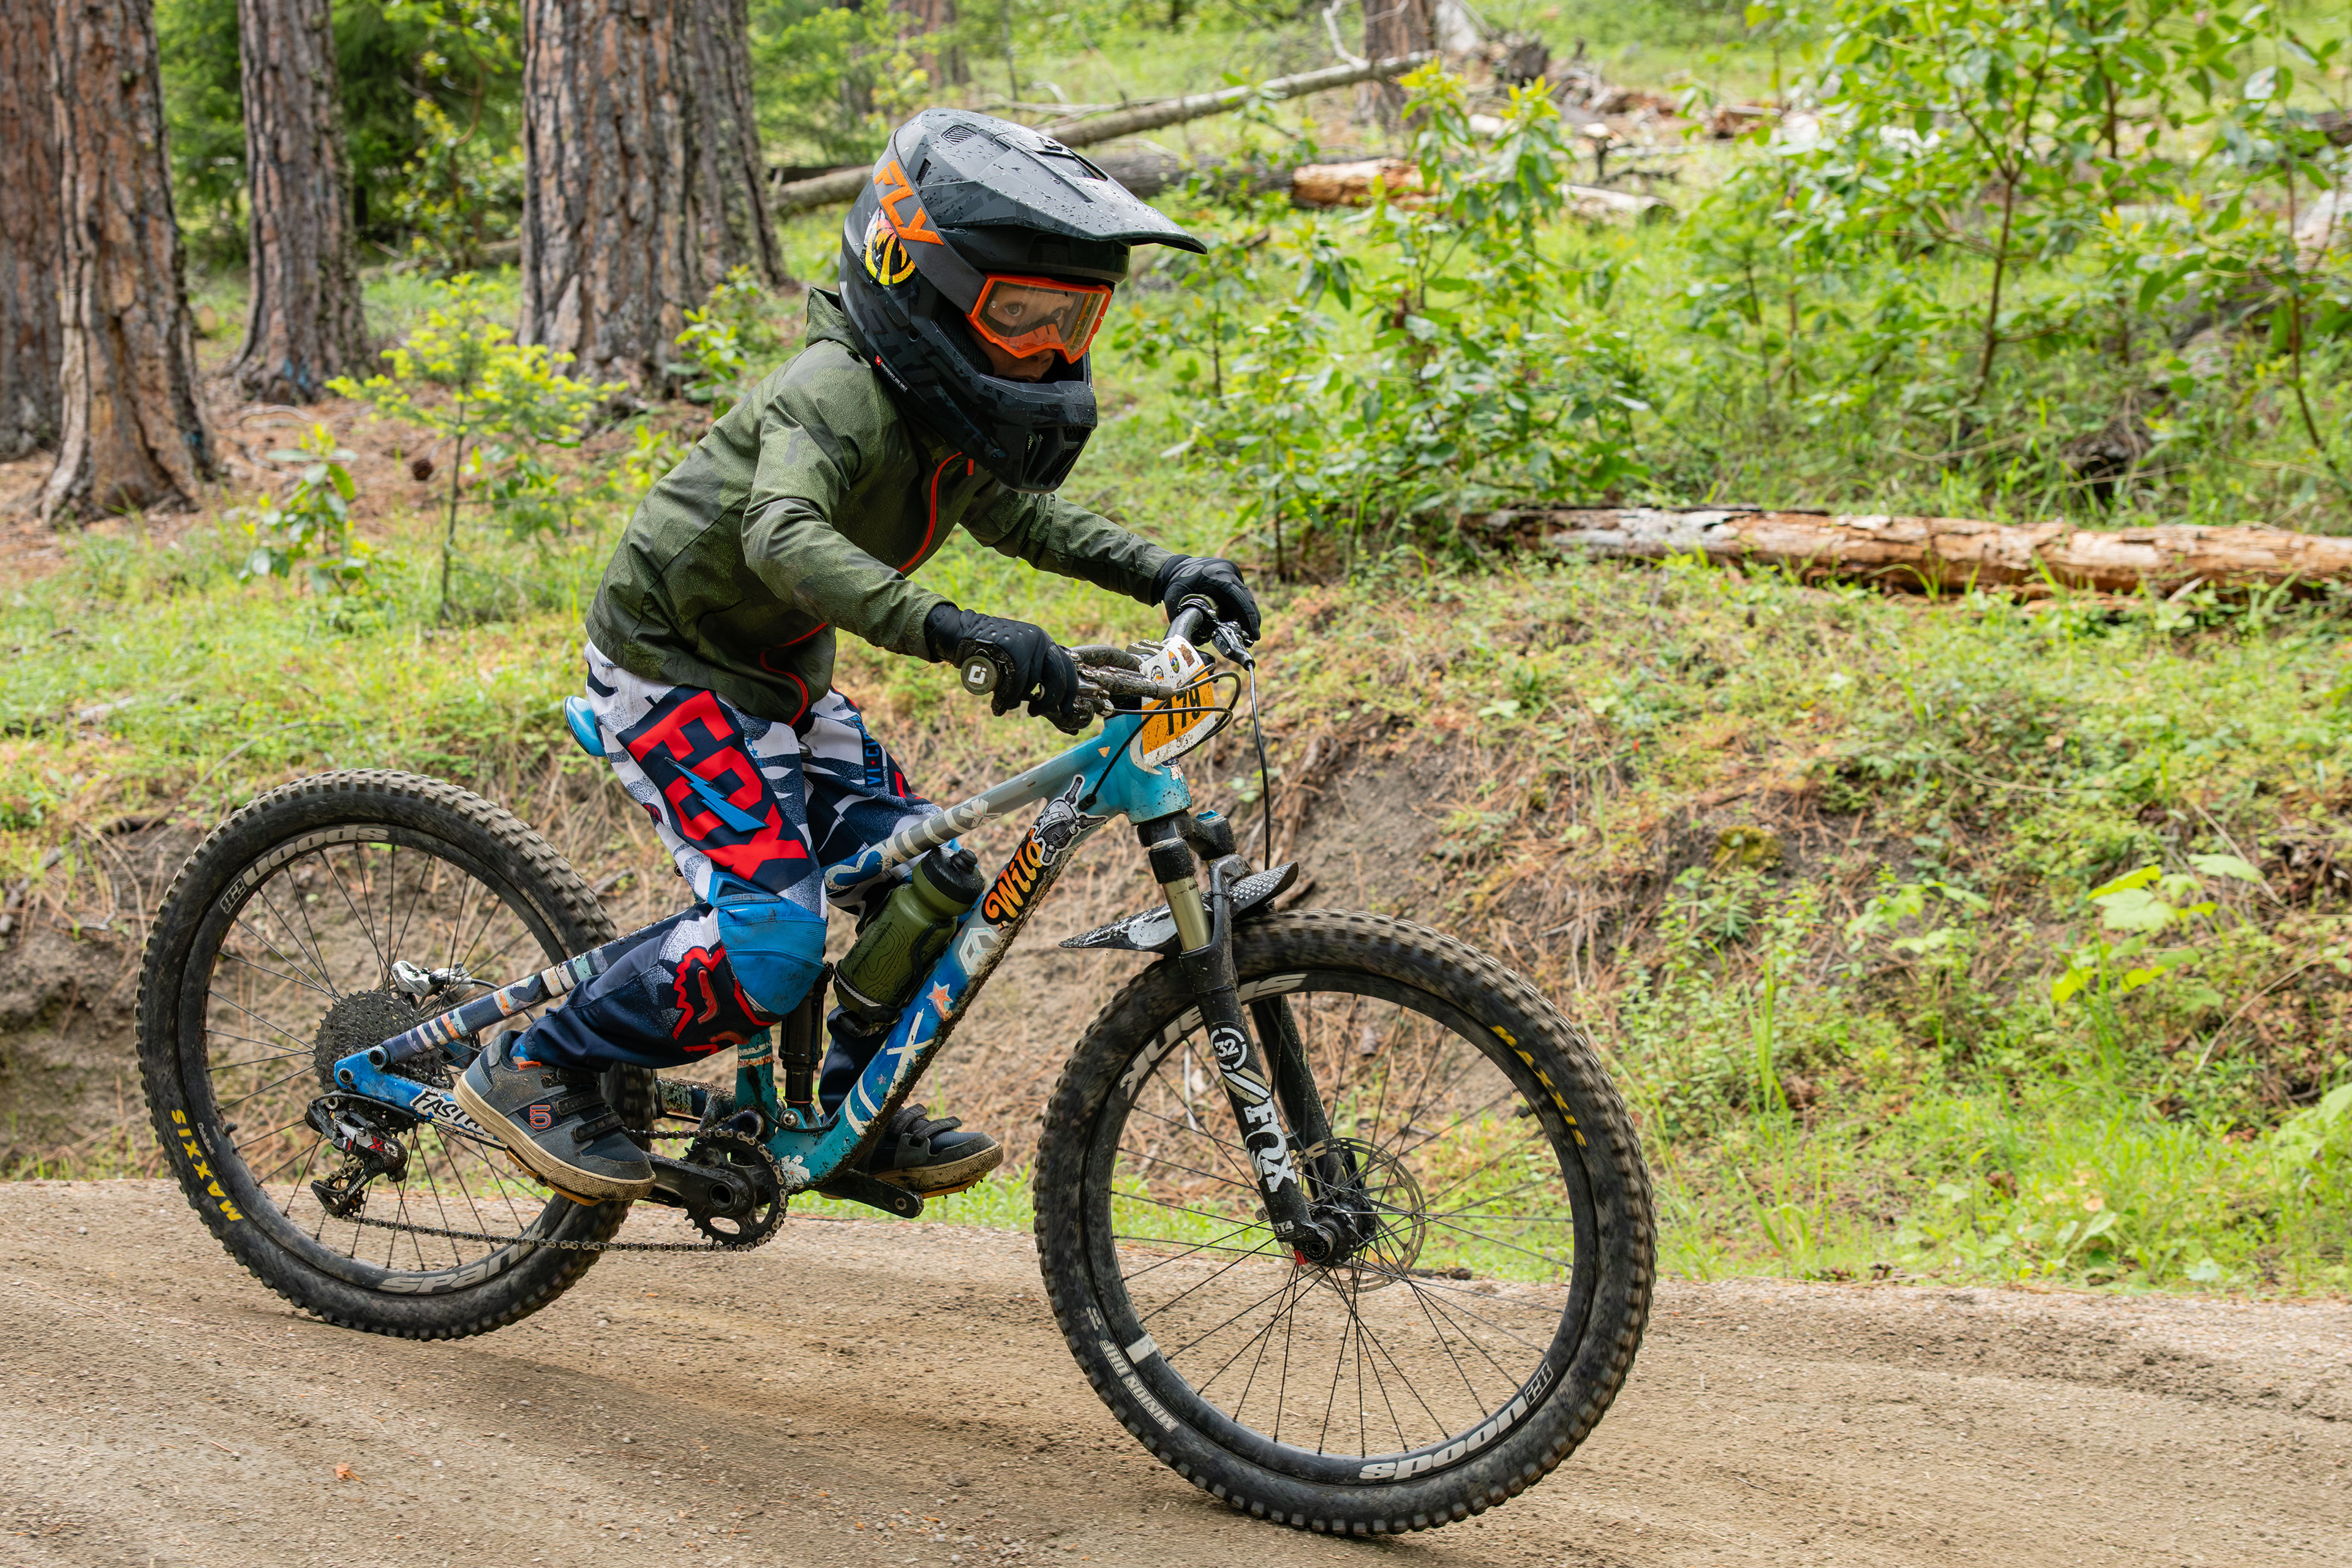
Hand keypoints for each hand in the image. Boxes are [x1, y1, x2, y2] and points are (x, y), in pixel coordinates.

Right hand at [924, 604, 1084, 725]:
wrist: (961, 634)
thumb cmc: (988, 652)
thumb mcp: (1016, 659)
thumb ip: (1032, 673)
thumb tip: (1044, 702)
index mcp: (1045, 643)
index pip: (1068, 668)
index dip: (1069, 692)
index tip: (1066, 711)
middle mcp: (1041, 640)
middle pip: (1057, 678)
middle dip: (1048, 700)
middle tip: (1034, 712)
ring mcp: (1028, 643)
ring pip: (1032, 683)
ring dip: (1016, 700)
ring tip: (1002, 704)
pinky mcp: (1013, 648)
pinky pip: (1016, 683)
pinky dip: (1006, 699)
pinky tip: (998, 706)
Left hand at [1154, 555, 1259, 640]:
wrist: (1174, 568)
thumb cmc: (1175, 583)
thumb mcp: (1176, 600)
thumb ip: (1186, 619)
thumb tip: (1198, 641)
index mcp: (1217, 575)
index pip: (1238, 597)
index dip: (1248, 616)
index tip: (1254, 633)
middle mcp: (1228, 571)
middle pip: (1246, 598)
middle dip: (1251, 619)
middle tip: (1254, 638)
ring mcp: (1231, 572)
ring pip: (1244, 597)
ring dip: (1245, 616)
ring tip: (1245, 635)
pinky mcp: (1231, 577)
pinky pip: (1239, 594)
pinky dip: (1238, 609)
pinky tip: (1234, 623)